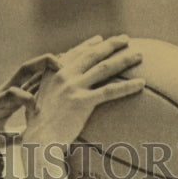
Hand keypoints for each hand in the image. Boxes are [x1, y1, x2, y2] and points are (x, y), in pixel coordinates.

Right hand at [0, 53, 61, 157]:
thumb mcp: (5, 140)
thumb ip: (18, 136)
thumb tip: (32, 140)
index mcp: (11, 99)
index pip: (33, 80)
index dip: (50, 73)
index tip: (69, 70)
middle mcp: (6, 92)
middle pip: (31, 68)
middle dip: (50, 61)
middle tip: (70, 60)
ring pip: (22, 72)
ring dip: (42, 68)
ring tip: (59, 69)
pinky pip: (11, 93)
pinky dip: (26, 98)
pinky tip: (36, 108)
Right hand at [23, 34, 144, 147]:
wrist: (37, 139)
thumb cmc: (37, 127)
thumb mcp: (36, 101)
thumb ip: (47, 92)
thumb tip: (55, 95)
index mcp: (53, 73)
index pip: (75, 53)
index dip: (89, 45)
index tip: (100, 39)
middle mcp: (64, 76)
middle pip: (92, 55)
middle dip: (110, 45)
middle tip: (125, 39)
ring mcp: (74, 87)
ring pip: (104, 68)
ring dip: (124, 59)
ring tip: (139, 55)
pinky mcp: (83, 102)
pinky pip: (110, 91)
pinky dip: (127, 86)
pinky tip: (141, 83)